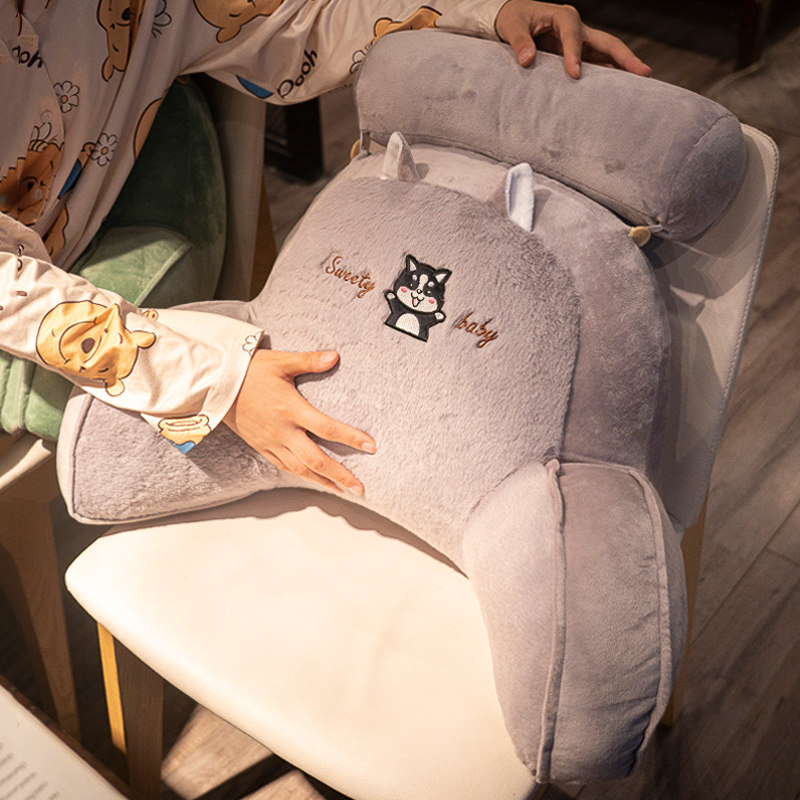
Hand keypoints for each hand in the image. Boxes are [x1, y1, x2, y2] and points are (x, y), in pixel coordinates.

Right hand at [223, 349, 375, 494]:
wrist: (215, 386)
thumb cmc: (249, 371)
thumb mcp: (280, 361)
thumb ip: (309, 361)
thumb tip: (335, 356)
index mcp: (291, 409)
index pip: (327, 428)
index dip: (351, 438)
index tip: (371, 447)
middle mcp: (282, 431)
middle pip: (316, 460)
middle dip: (341, 475)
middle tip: (361, 488)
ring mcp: (271, 442)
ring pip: (301, 469)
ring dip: (324, 481)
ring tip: (343, 491)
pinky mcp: (261, 447)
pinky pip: (285, 467)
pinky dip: (302, 476)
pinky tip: (315, 480)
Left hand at [495, 1, 650, 78]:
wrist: (514, 21)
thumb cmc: (514, 19)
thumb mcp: (512, 25)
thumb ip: (519, 41)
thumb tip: (527, 60)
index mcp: (563, 17)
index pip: (573, 34)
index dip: (575, 54)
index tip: (574, 75)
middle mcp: (577, 29)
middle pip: (607, 42)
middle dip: (625, 57)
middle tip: (644, 73)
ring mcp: (581, 43)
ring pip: (607, 55)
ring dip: (623, 70)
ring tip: (640, 87)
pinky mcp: (578, 56)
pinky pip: (596, 66)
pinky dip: (608, 78)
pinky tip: (618, 93)